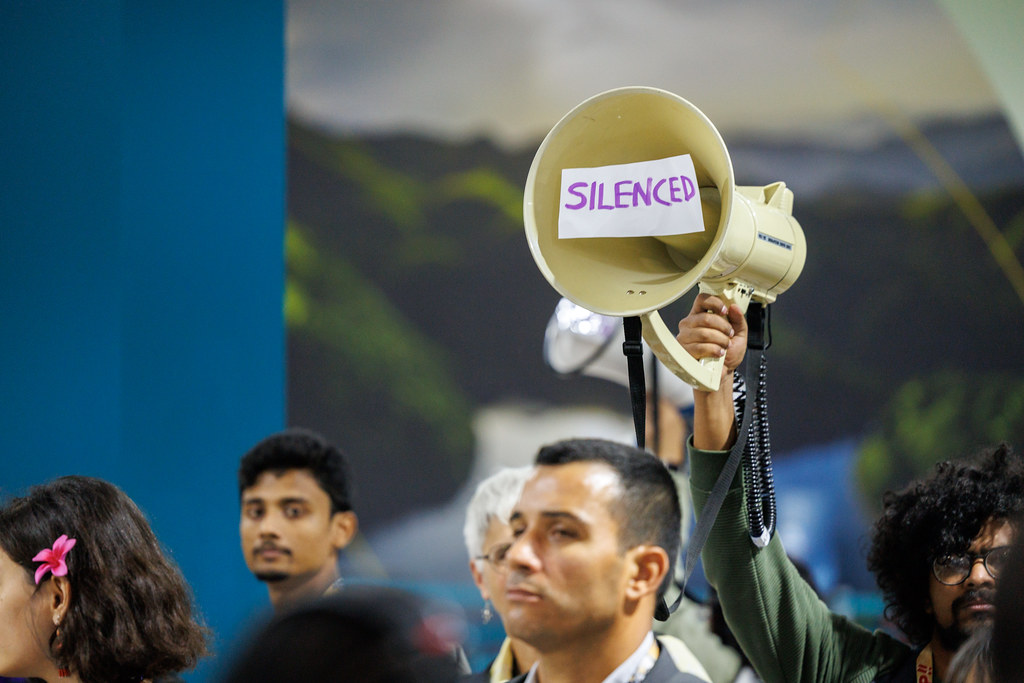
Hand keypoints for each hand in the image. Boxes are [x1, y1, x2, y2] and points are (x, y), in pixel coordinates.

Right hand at [677, 293, 746, 448]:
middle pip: (705, 317)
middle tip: (729, 336)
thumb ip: (739, 320)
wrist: (721, 376)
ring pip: (703, 332)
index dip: (714, 302)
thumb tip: (734, 307)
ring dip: (720, 340)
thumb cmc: (728, 355)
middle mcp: (689, 324)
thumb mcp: (739, 336)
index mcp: (701, 316)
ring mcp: (684, 338)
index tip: (725, 310)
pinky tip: (719, 355)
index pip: (702, 299)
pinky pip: (699, 346)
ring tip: (724, 348)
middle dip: (723, 327)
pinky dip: (713, 350)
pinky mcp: (682, 352)